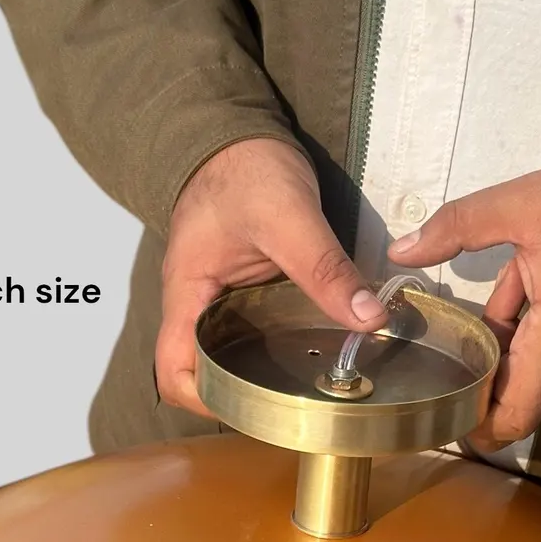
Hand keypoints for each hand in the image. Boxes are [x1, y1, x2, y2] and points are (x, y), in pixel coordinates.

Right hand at [158, 138, 388, 414]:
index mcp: (188, 292)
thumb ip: (325, 269)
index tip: (246, 409)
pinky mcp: (245, 290)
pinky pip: (255, 330)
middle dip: (241, 394)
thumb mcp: (288, 217)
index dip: (202, 399)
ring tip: (311, 387)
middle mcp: (198, 303)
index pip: (173, 369)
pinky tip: (318, 348)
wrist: (238, 131)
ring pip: (232, 352)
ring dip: (264, 372)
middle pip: (203, 370)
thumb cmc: (243, 167)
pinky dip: (281, 344)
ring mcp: (221, 298)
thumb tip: (367, 318)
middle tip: (295, 407)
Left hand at [388, 159, 540, 449]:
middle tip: (453, 343)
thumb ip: (457, 227)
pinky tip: (526, 296)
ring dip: (510, 350)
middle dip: (485, 375)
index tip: (447, 407)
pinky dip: (536, 340)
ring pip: (538, 375)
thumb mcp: (521, 204)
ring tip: (497, 302)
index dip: (477, 425)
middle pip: (519, 395)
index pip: (515, 416)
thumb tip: (401, 251)